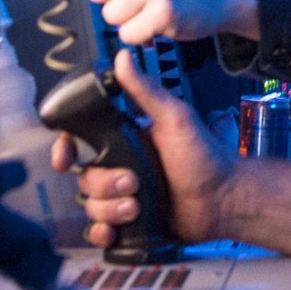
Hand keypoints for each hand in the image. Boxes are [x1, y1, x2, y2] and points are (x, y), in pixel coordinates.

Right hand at [49, 48, 233, 247]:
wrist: (225, 200)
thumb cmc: (205, 156)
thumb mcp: (174, 118)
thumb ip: (145, 90)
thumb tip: (123, 56)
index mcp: (124, 141)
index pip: (80, 142)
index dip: (65, 150)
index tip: (66, 158)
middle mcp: (120, 168)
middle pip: (85, 179)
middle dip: (105, 185)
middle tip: (134, 183)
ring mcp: (124, 197)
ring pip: (92, 206)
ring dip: (109, 209)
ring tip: (136, 207)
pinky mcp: (131, 224)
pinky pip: (101, 231)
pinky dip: (102, 233)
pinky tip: (114, 231)